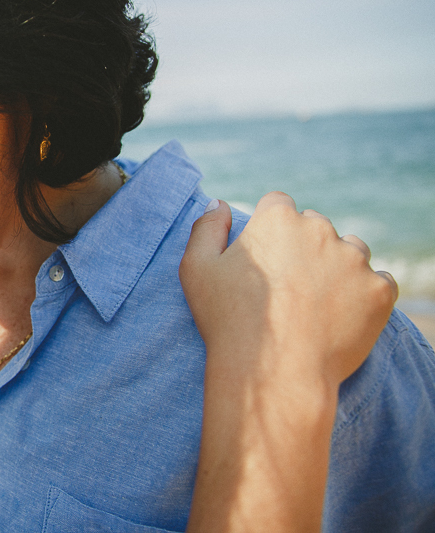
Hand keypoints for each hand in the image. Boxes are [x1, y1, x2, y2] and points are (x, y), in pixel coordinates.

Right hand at [180, 192, 396, 389]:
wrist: (273, 371)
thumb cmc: (229, 319)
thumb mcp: (196, 269)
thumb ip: (206, 227)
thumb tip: (220, 204)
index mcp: (278, 219)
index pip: (279, 205)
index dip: (269, 230)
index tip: (265, 257)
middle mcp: (320, 230)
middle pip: (316, 227)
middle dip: (305, 247)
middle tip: (288, 285)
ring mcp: (354, 260)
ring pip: (351, 251)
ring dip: (338, 266)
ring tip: (316, 301)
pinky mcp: (379, 291)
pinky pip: (379, 281)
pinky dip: (364, 294)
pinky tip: (341, 314)